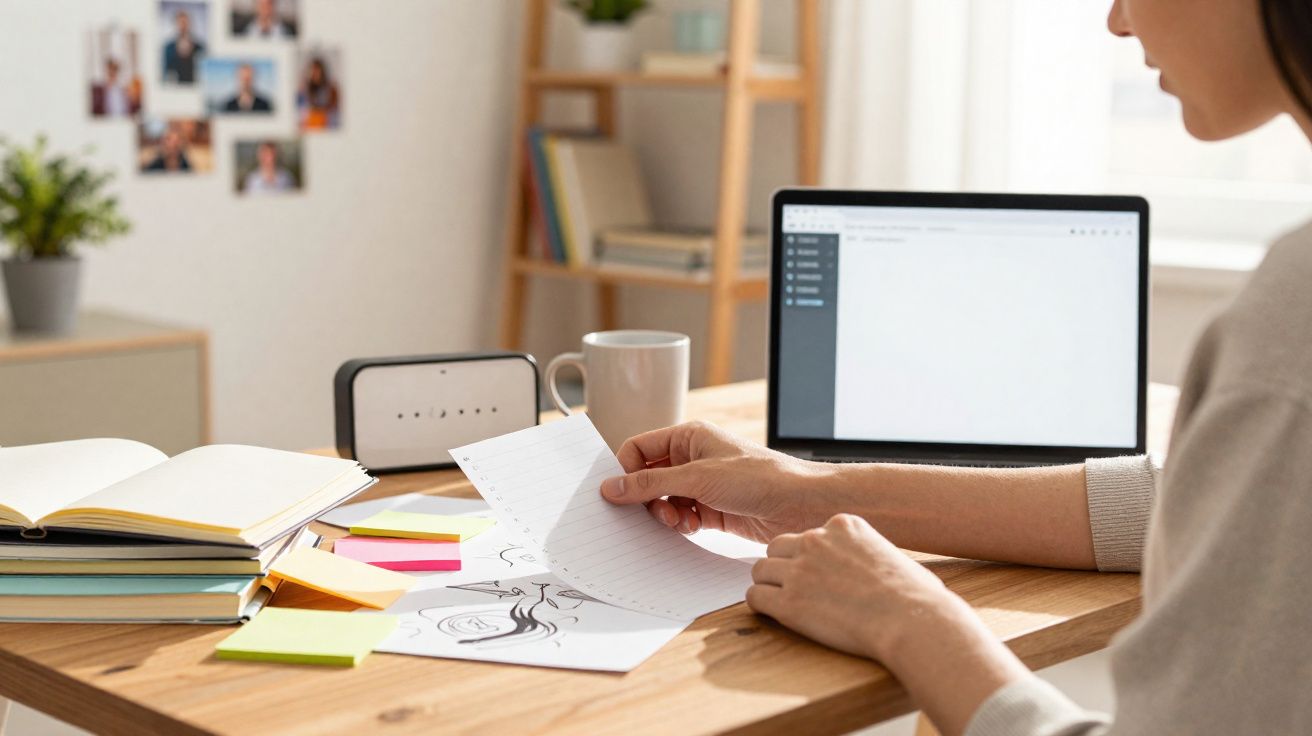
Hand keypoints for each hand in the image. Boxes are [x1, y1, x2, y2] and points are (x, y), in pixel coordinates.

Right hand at [599, 421, 839, 542]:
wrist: (799, 505)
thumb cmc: (758, 477)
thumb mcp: (697, 477)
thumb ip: (650, 484)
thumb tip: (610, 488)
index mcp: (688, 437)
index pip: (639, 449)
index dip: (626, 470)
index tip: (618, 494)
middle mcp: (693, 459)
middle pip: (648, 478)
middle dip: (646, 498)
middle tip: (654, 512)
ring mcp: (702, 485)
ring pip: (663, 501)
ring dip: (664, 514)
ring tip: (678, 520)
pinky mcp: (712, 510)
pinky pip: (681, 518)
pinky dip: (680, 525)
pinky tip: (692, 527)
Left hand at [747, 513, 954, 661]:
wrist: (911, 620)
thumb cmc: (913, 595)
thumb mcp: (889, 553)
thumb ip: (864, 550)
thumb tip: (864, 565)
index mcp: (842, 525)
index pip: (806, 534)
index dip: (807, 556)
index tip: (818, 574)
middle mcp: (816, 540)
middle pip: (777, 547)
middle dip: (782, 566)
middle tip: (795, 588)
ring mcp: (800, 570)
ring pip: (760, 569)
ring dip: (769, 585)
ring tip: (784, 602)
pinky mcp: (789, 602)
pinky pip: (755, 596)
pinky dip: (761, 605)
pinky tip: (773, 613)